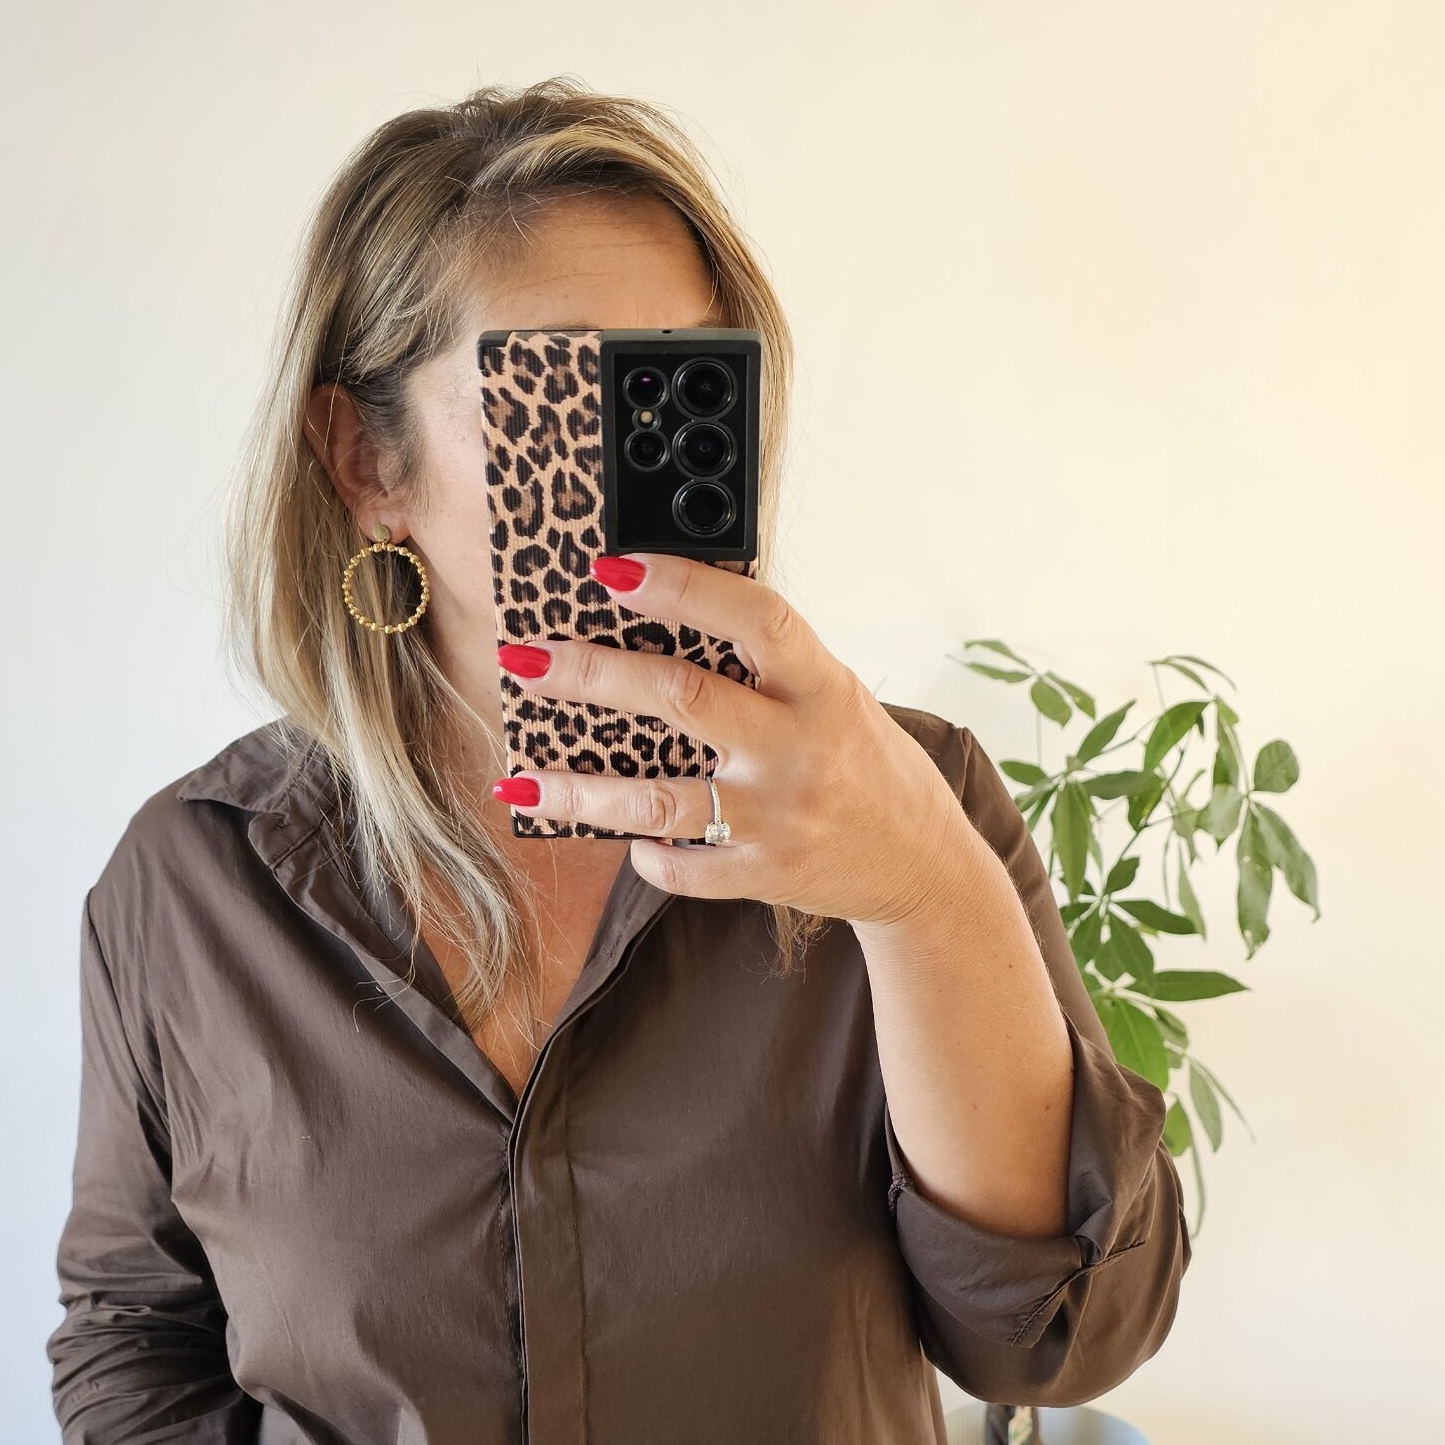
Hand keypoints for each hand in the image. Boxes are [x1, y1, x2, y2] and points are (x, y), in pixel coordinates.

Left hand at [494, 551, 973, 926]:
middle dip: (592, 676)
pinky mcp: (765, 874)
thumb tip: (672, 610)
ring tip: (520, 779)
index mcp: (822, 687)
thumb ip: (771, 664)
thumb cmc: (868, 765)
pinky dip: (646, 856)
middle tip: (524, 660)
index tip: (611, 570)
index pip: (754, 618)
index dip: (683, 587)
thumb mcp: (836, 696)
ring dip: (580, 791)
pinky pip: (683, 868)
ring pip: (659, 800)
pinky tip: (621, 839)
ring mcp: (779, 817)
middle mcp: (799, 749)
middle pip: (682, 699)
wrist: (923, 866)